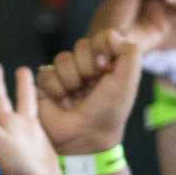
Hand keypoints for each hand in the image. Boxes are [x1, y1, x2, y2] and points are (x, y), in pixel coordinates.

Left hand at [0, 63, 63, 174]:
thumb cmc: (15, 168)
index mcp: (5, 126)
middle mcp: (18, 129)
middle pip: (16, 100)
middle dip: (17, 84)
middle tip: (21, 68)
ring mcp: (33, 137)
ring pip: (33, 109)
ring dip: (32, 94)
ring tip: (36, 81)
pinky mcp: (47, 145)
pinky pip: (48, 121)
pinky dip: (49, 110)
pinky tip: (54, 105)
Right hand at [35, 30, 144, 155]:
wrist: (83, 139)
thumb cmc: (107, 113)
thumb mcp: (127, 82)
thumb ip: (130, 53)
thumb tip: (112, 35)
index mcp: (107, 64)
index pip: (103, 37)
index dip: (102, 48)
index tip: (105, 68)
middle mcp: (87, 67)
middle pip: (82, 45)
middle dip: (87, 66)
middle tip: (90, 87)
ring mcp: (66, 75)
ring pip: (63, 58)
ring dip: (72, 80)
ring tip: (75, 98)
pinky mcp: (45, 85)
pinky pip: (47, 73)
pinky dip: (56, 89)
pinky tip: (61, 102)